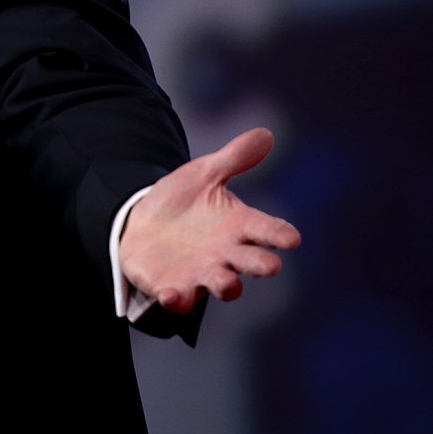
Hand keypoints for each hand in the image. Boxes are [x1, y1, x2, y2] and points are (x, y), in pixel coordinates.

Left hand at [119, 127, 300, 314]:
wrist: (141, 221)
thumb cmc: (182, 200)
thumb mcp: (203, 174)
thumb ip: (233, 159)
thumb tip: (266, 134)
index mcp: (239, 227)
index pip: (267, 230)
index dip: (280, 235)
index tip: (291, 238)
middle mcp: (226, 255)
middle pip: (251, 263)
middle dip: (260, 264)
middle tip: (270, 265)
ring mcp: (200, 274)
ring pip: (220, 285)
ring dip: (225, 285)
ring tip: (228, 282)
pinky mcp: (171, 286)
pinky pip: (177, 298)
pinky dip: (176, 299)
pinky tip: (171, 294)